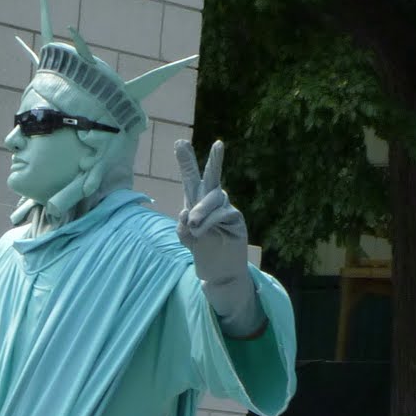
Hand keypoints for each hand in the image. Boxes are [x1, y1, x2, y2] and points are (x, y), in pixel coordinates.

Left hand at [175, 139, 260, 335]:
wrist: (219, 273)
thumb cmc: (203, 253)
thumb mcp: (185, 240)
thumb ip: (182, 226)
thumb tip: (186, 213)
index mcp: (197, 203)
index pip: (191, 179)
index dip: (186, 161)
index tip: (179, 142)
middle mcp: (212, 202)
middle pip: (212, 177)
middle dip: (213, 160)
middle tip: (218, 143)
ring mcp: (226, 209)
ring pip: (214, 197)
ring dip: (201, 210)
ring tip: (193, 224)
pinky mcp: (236, 220)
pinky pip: (222, 213)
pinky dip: (209, 221)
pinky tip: (201, 232)